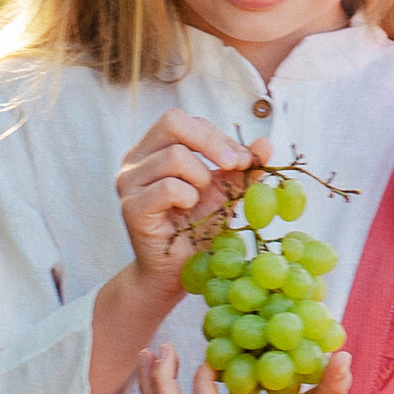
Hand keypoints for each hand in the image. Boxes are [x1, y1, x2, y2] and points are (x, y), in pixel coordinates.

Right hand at [114, 111, 247, 282]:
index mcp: (152, 149)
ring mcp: (128, 182)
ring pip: (174, 157)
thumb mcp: (224, 193)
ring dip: (201, 180)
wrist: (175, 273)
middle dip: (212, 142)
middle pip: (172, 122)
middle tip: (235, 165)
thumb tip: (265, 144)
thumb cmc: (195, 229)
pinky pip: (169, 188)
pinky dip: (188, 198)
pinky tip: (186, 213)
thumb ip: (241, 168)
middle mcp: (134, 160)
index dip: (217, 135)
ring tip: (198, 202)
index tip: (243, 159)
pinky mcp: (131, 207)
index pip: (183, 120)